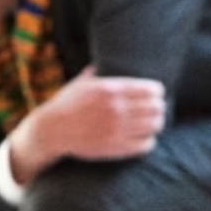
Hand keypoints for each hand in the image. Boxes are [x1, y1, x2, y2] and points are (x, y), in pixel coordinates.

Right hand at [7, 66, 166, 180]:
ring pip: (155, 126)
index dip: (158, 91)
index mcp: (111, 89)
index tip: (157, 94)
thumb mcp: (80, 84)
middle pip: (156, 107)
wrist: (51, 131)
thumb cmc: (65, 105)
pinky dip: (149, 141)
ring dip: (156, 124)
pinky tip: (144, 138)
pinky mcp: (117, 147)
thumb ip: (95, 73)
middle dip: (159, 107)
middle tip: (157, 109)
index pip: (151, 89)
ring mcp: (118, 129)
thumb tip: (101, 63)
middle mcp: (117, 108)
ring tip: (153, 124)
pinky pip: (146, 145)